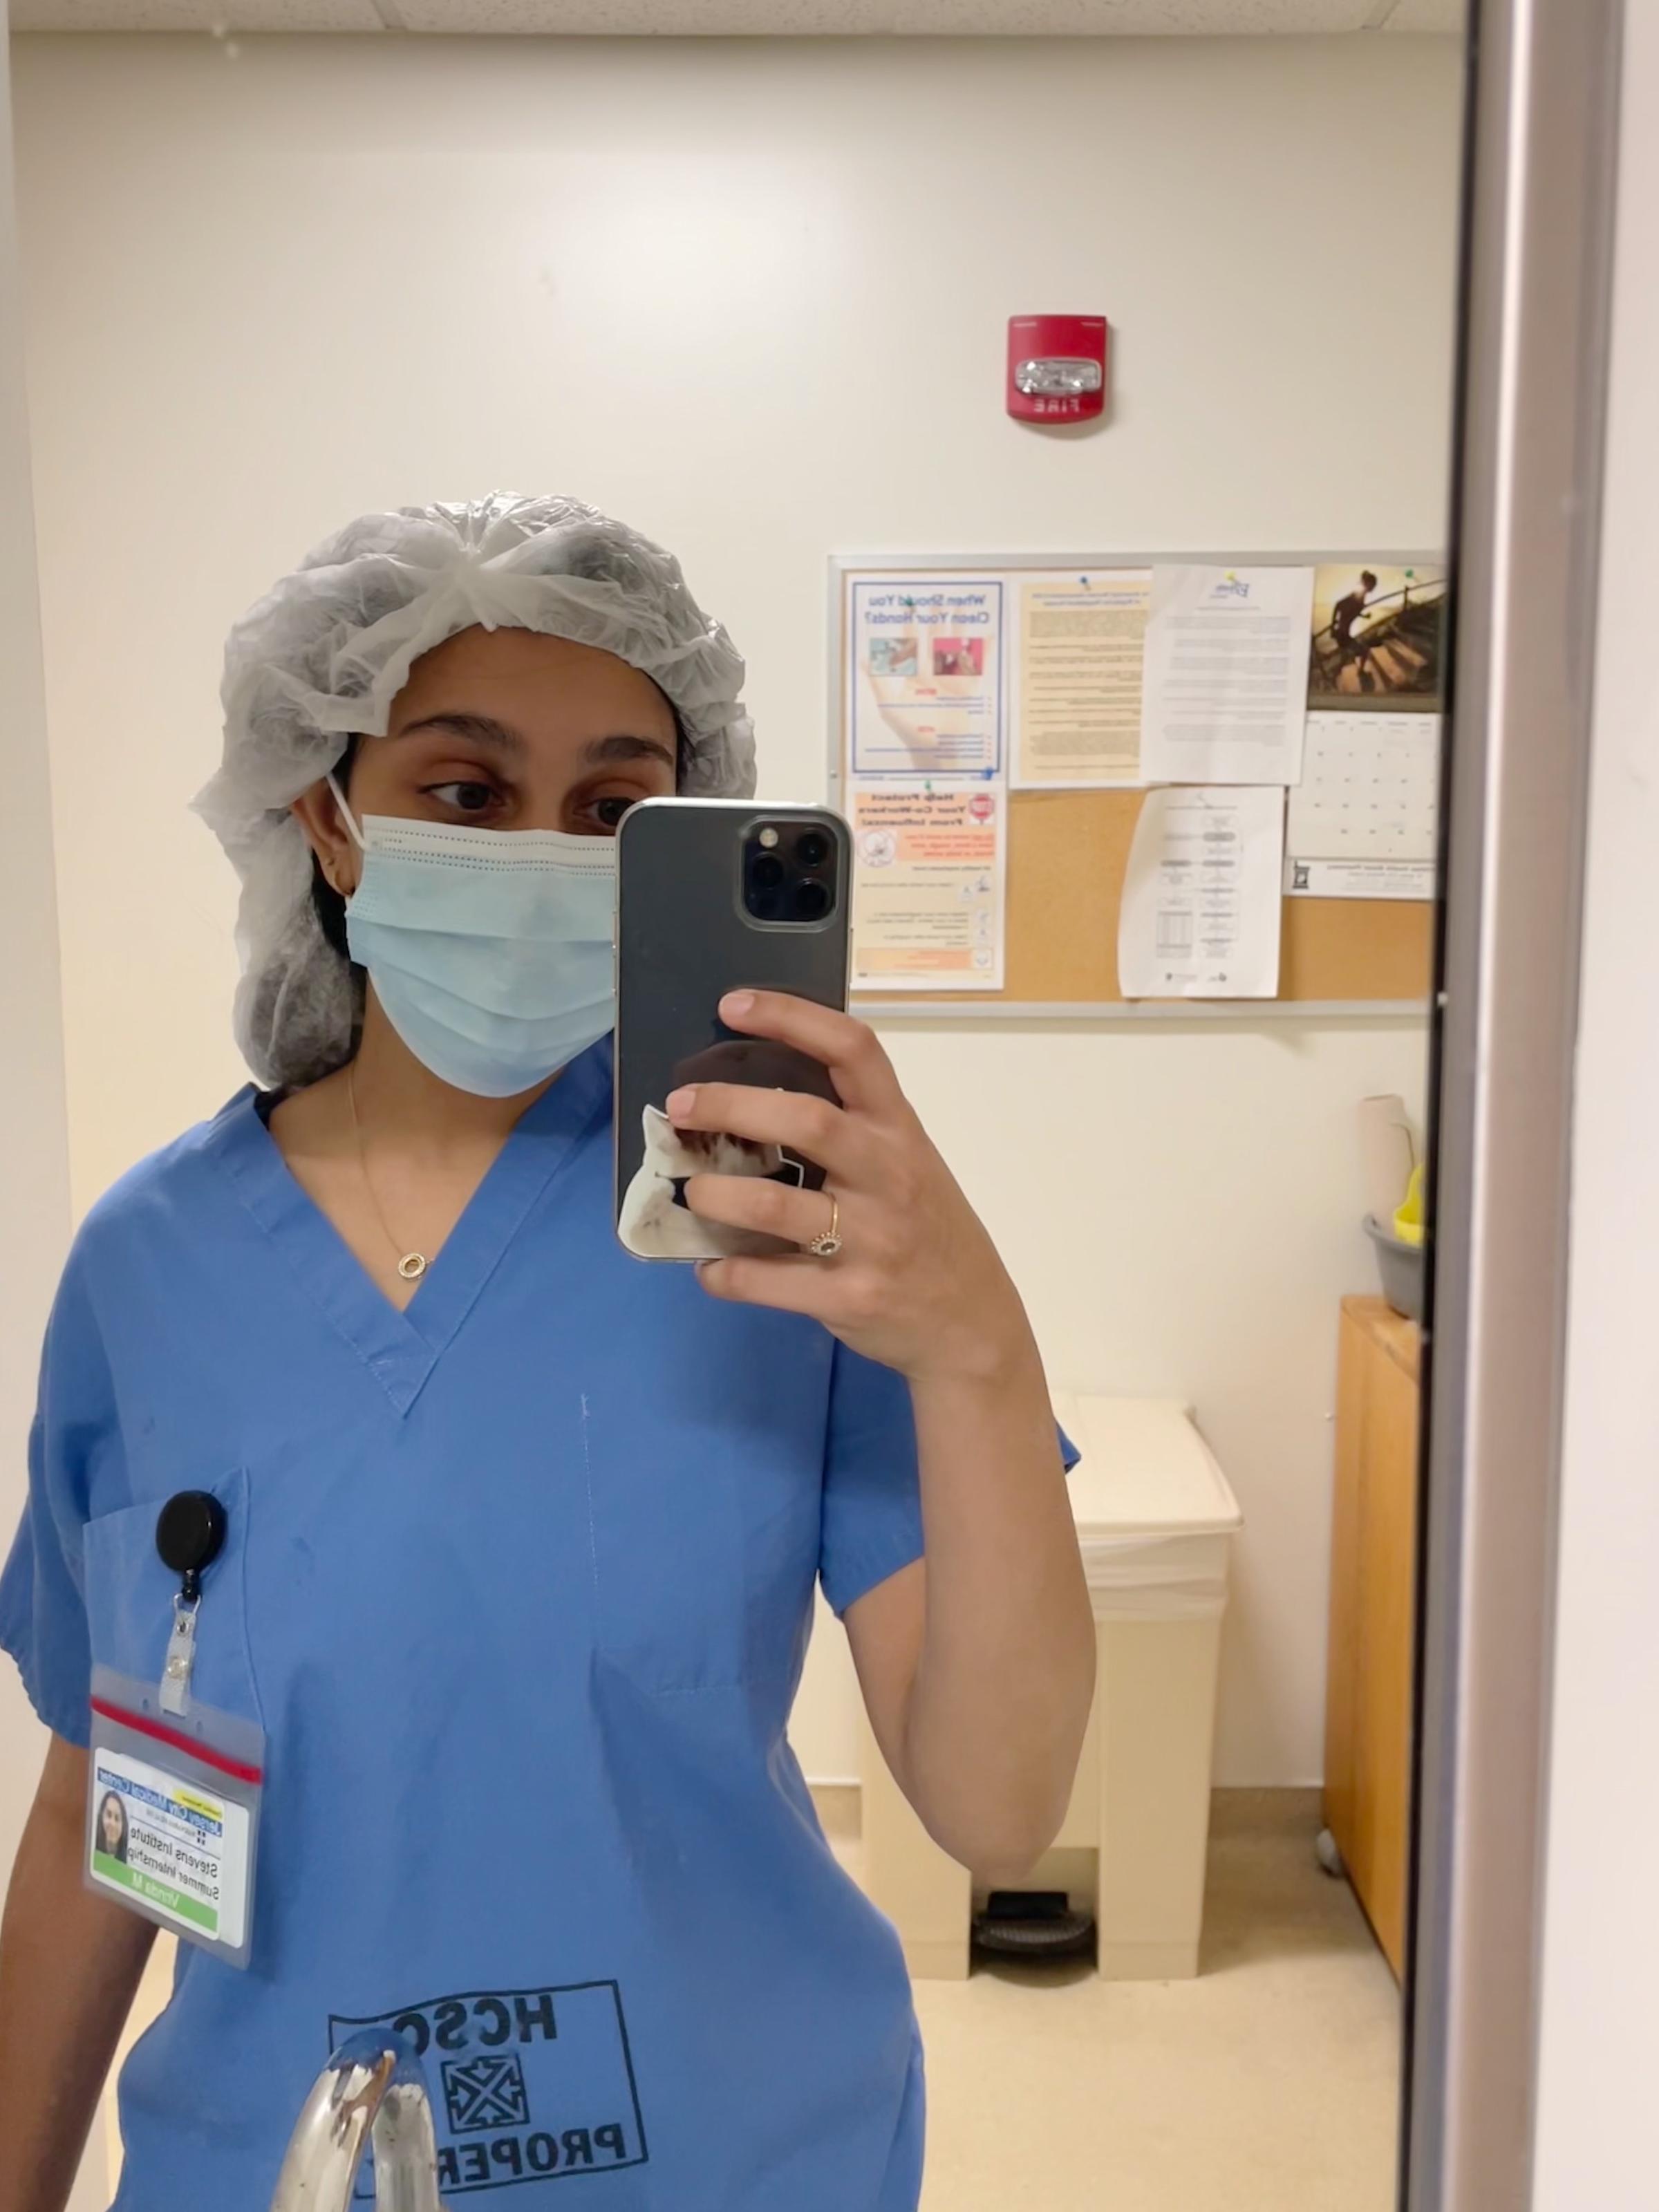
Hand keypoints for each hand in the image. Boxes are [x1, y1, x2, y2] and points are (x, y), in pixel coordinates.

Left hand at [668, 991, 1035, 1383]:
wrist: (974, 1324)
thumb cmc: (929, 1231)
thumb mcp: (908, 1165)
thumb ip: (851, 1131)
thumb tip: (752, 1102)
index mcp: (900, 1131)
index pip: (854, 1051)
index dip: (792, 1017)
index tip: (734, 1004)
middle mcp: (888, 1175)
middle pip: (806, 1120)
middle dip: (732, 1105)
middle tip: (681, 1106)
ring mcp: (872, 1239)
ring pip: (775, 1206)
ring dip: (716, 1197)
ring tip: (691, 1194)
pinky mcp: (852, 1297)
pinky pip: (769, 1282)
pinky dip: (725, 1274)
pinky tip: (710, 1269)